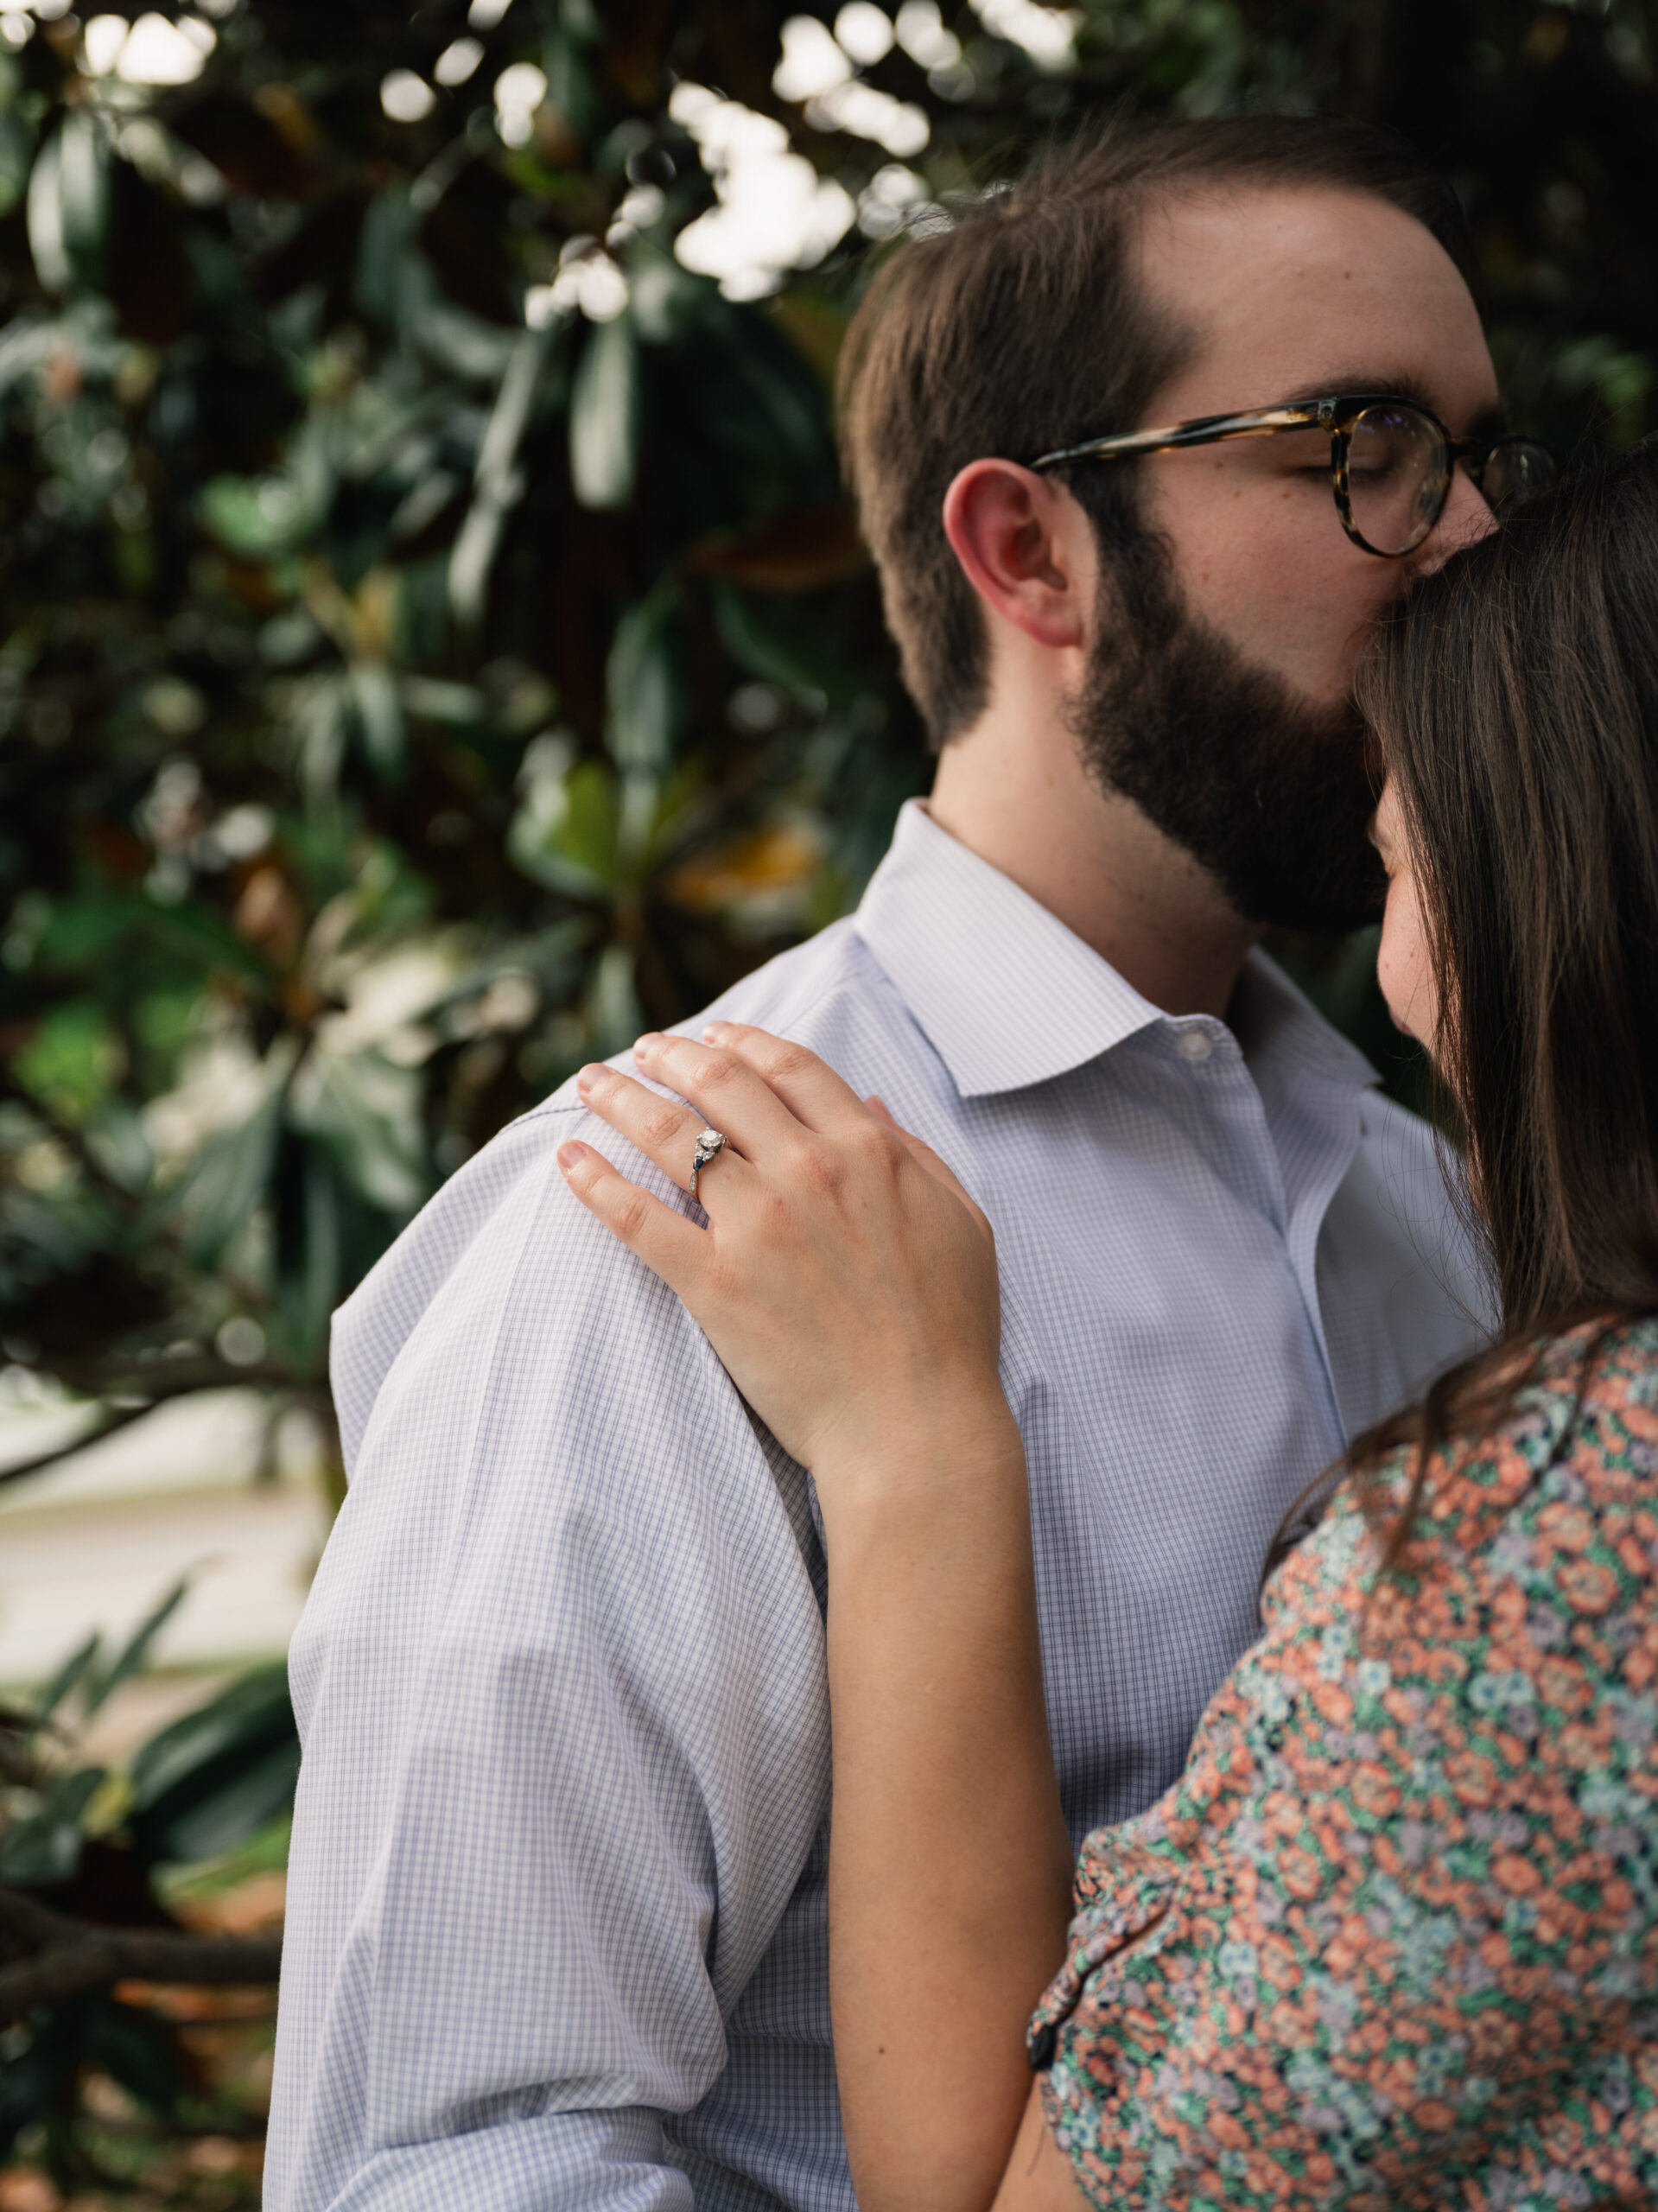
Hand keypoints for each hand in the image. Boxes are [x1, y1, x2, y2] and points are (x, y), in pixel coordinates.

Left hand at [556, 1022, 1006, 1485]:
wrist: (915, 1425)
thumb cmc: (949, 1332)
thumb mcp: (961, 1222)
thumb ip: (915, 1153)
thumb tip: (873, 1103)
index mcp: (867, 1150)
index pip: (789, 1067)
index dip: (742, 1041)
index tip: (710, 1035)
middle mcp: (807, 1171)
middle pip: (720, 1084)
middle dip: (672, 1054)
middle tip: (644, 1048)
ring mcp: (757, 1225)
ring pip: (670, 1135)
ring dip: (622, 1097)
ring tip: (593, 1083)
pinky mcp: (714, 1283)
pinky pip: (638, 1216)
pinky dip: (596, 1180)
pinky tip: (570, 1158)